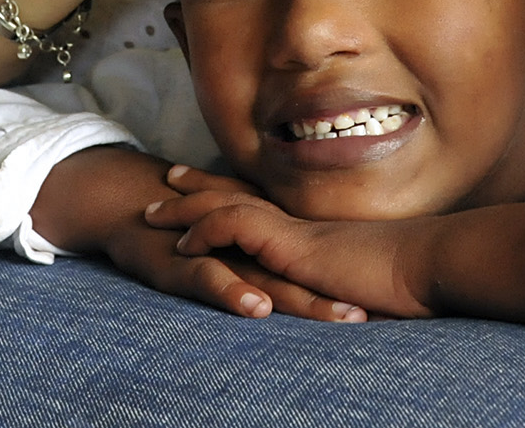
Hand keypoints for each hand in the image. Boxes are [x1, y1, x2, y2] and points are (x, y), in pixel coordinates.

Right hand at [33, 148, 365, 321]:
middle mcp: (250, 251)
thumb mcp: (234, 259)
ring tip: (341, 317)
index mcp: (268, 250)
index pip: (317, 272)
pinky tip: (257, 308)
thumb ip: (269, 274)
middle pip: (306, 278)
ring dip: (306, 300)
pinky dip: (235, 292)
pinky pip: (212, 278)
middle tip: (386, 315)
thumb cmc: (186, 238)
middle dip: (343, 297)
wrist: (129, 208)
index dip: (351, 286)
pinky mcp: (183, 263)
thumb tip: (309, 299)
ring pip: (269, 279)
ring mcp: (220, 256)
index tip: (396, 304)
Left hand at [148, 164, 438, 318]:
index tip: (214, 185)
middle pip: (241, 193)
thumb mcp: (374, 278)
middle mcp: (303, 223)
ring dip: (187, 207)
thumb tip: (355, 295)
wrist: (431, 265)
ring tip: (152, 210)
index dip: (240, 192)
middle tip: (169, 177)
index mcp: (319, 230)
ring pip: (228, 205)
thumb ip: (355, 279)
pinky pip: (235, 227)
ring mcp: (295, 230)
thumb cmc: (416, 277)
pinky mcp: (291, 245)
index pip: (269, 204)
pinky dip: (205, 230)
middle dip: (202, 185)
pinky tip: (182, 244)